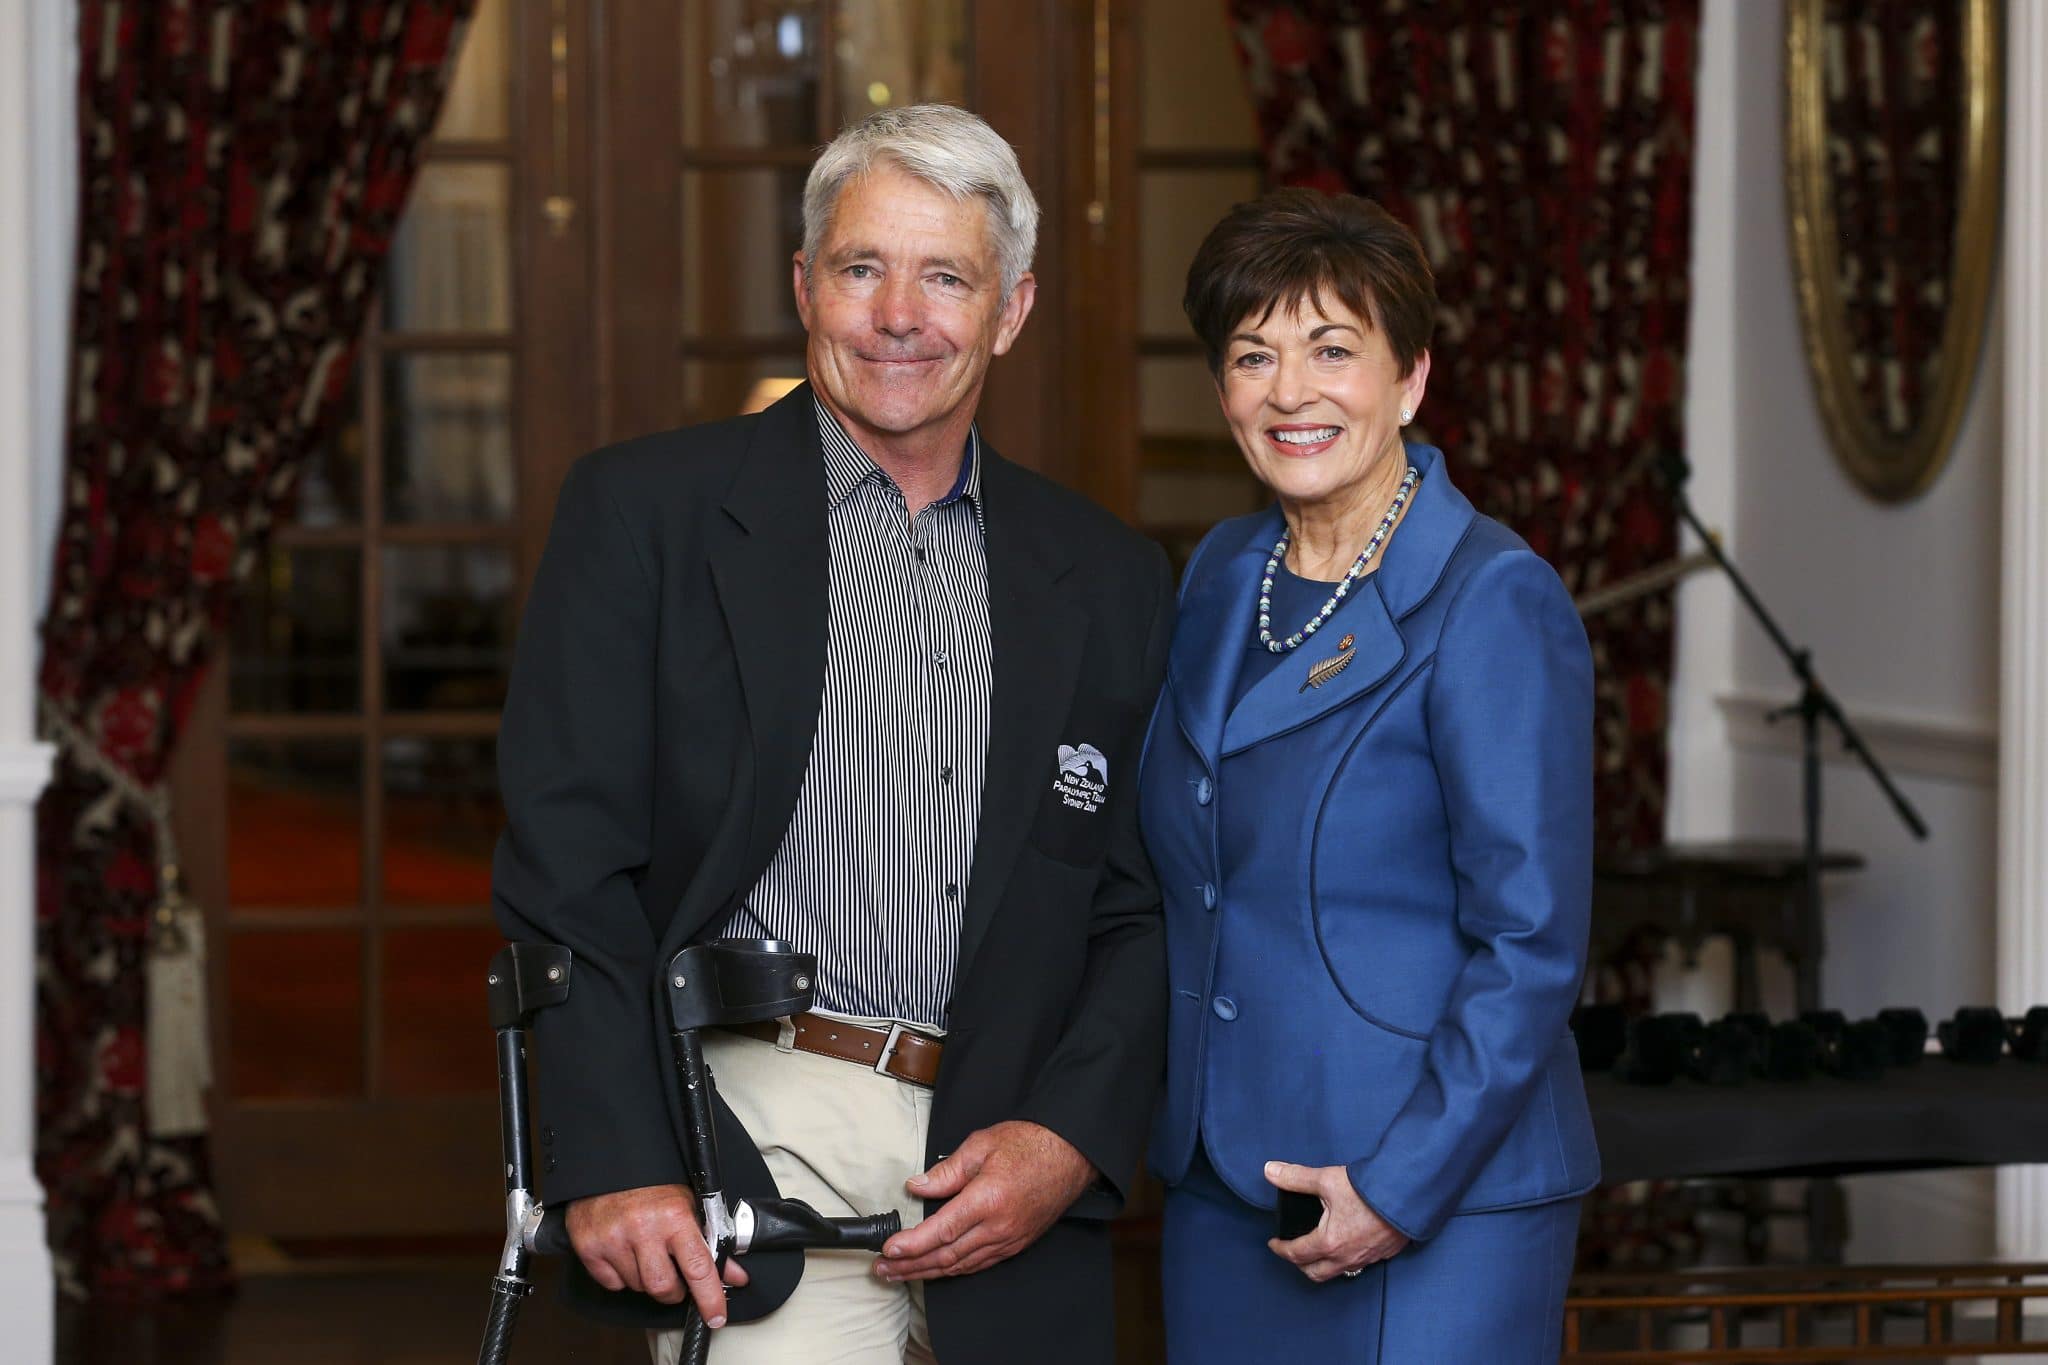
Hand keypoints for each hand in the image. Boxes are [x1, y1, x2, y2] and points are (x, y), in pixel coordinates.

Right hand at [565, 1184, 748, 1325]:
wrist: (608, 1164)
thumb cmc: (652, 1184)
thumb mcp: (688, 1205)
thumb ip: (711, 1242)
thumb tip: (735, 1275)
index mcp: (674, 1216)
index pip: (699, 1268)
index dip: (710, 1297)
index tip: (716, 1315)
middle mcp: (643, 1229)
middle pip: (663, 1287)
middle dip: (673, 1290)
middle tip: (674, 1274)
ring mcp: (613, 1239)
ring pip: (638, 1287)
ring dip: (646, 1279)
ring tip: (646, 1251)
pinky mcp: (589, 1247)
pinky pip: (612, 1283)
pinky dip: (621, 1275)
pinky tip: (624, 1252)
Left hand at [875, 1121, 1095, 1281]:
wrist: (1070, 1155)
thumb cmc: (1029, 1144)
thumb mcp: (982, 1145)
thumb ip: (947, 1170)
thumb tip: (917, 1186)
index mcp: (987, 1199)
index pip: (941, 1230)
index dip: (912, 1244)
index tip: (888, 1250)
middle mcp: (998, 1226)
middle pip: (946, 1256)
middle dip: (910, 1266)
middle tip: (883, 1269)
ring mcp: (1008, 1239)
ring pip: (961, 1265)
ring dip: (927, 1272)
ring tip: (900, 1274)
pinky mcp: (1016, 1243)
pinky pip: (979, 1264)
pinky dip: (954, 1270)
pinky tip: (937, 1269)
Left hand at [1263, 1161, 1409, 1281]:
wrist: (1409, 1194)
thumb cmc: (1369, 1190)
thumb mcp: (1327, 1180)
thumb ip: (1296, 1178)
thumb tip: (1270, 1171)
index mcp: (1329, 1242)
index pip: (1296, 1254)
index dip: (1280, 1249)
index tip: (1274, 1244)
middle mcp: (1347, 1256)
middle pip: (1315, 1273)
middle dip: (1300, 1264)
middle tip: (1293, 1251)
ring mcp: (1368, 1258)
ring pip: (1339, 1272)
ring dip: (1324, 1265)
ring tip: (1317, 1252)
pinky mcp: (1384, 1253)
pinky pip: (1361, 1265)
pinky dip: (1347, 1260)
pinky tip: (1348, 1246)